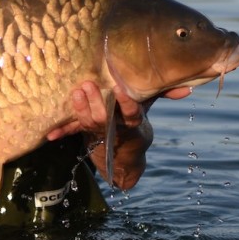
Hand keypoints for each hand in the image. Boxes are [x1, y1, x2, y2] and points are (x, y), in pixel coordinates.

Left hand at [46, 83, 191, 141]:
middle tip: (88, 84)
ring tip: (75, 92)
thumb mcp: (148, 108)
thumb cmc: (132, 120)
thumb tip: (187, 89)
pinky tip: (51, 134)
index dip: (126, 104)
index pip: (132, 114)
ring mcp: (100, 133)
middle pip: (106, 118)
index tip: (120, 91)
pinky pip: (74, 133)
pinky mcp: (86, 135)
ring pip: (89, 124)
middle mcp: (116, 129)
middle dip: (96, 104)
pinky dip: (62, 133)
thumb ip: (162, 96)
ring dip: (81, 110)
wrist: (122, 155)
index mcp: (132, 122)